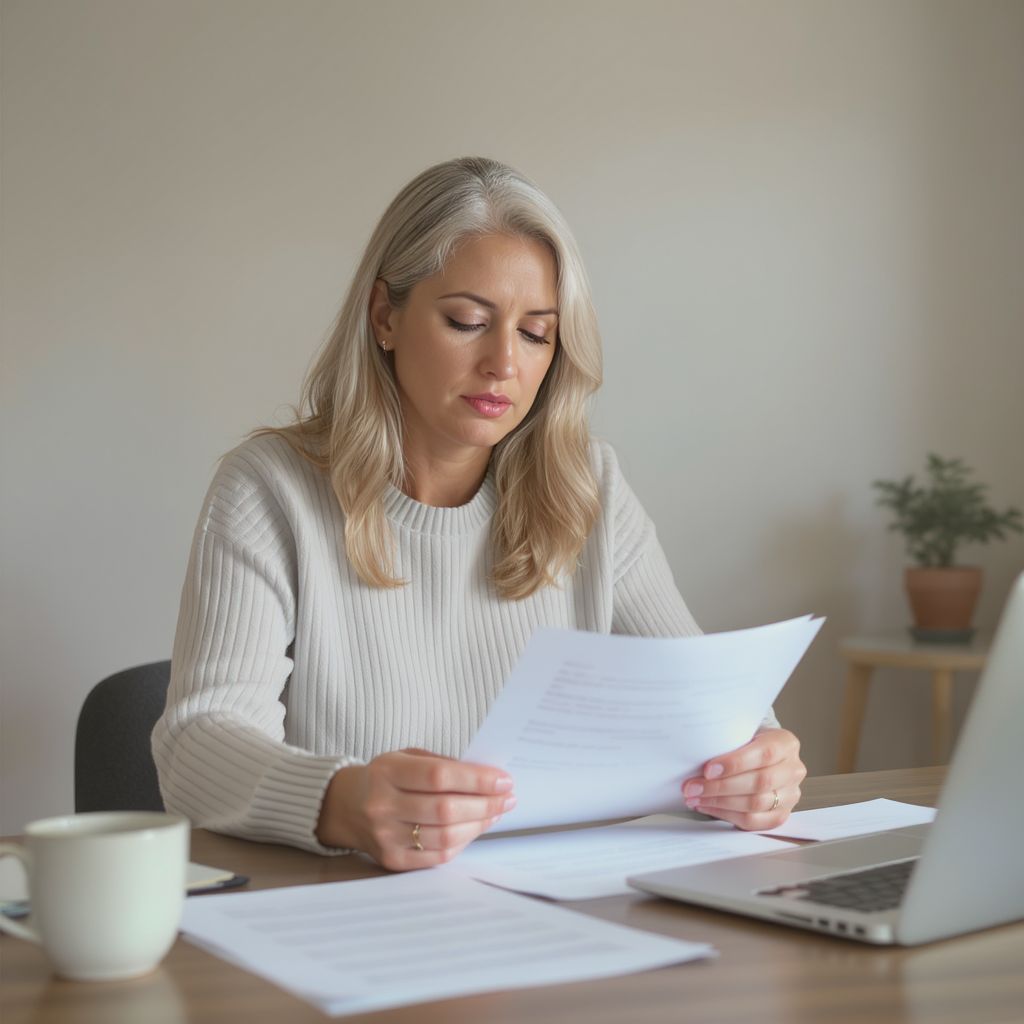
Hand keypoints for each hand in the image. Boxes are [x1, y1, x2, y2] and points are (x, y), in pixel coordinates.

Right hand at [316, 748, 515, 869]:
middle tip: (507, 798)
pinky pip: (437, 856)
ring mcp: (385, 836)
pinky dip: (462, 842)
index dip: (476, 780)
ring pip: (445, 836)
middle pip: (446, 810)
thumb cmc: (386, 777)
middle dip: (485, 804)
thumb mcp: (407, 757)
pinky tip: (474, 829)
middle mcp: (382, 805)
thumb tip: (488, 778)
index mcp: (387, 772)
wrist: (346, 806)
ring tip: (495, 813)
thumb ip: (442, 765)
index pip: (439, 776)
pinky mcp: (392, 860)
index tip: (503, 780)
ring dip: (479, 825)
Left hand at [681, 728, 805, 829]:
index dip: (735, 763)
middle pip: (759, 782)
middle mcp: (793, 770)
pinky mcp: (780, 815)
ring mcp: (790, 795)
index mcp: (786, 744)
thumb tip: (695, 754)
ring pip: (755, 804)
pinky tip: (707, 806)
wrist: (759, 755)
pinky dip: (726, 815)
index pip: (765, 754)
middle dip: (720, 787)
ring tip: (695, 797)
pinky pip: (753, 821)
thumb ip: (729, 742)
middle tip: (693, 787)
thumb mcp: (742, 733)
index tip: (708, 769)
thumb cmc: (746, 742)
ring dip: (719, 802)